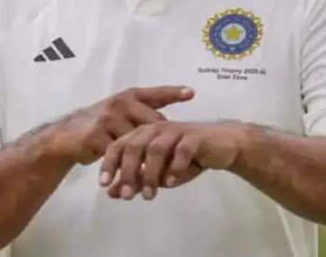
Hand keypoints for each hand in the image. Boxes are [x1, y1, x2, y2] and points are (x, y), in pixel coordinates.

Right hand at [44, 86, 194, 165]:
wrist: (66, 136)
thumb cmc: (100, 125)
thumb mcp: (121, 114)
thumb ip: (143, 117)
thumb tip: (173, 130)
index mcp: (130, 97)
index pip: (156, 94)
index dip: (173, 93)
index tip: (191, 93)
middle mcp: (121, 103)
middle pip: (152, 124)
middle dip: (164, 145)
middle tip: (178, 161)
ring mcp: (108, 118)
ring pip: (136, 144)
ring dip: (146, 164)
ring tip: (157, 180)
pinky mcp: (96, 135)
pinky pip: (118, 155)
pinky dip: (127, 170)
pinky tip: (132, 181)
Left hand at [99, 121, 246, 199]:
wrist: (221, 147)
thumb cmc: (186, 159)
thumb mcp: (158, 174)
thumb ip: (135, 180)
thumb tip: (111, 193)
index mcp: (144, 134)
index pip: (119, 145)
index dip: (110, 164)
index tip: (104, 185)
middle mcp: (157, 129)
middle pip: (135, 145)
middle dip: (128, 171)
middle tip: (127, 196)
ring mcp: (176, 131)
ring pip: (156, 149)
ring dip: (150, 173)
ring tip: (149, 195)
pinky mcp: (196, 137)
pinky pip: (182, 150)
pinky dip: (175, 167)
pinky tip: (171, 183)